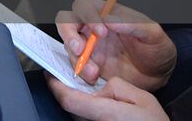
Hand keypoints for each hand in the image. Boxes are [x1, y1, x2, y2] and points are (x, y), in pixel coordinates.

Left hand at [46, 76, 167, 120]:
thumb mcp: (141, 97)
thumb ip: (115, 86)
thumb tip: (99, 88)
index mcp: (105, 114)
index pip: (68, 99)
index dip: (56, 86)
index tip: (51, 75)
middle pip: (70, 108)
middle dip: (69, 93)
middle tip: (70, 80)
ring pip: (78, 116)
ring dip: (79, 105)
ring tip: (89, 95)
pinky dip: (88, 113)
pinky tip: (98, 108)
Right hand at [54, 0, 176, 90]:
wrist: (159, 75)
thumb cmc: (156, 48)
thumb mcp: (152, 34)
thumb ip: (132, 24)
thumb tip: (109, 19)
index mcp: (106, 14)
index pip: (85, 7)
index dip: (88, 17)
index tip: (101, 32)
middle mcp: (93, 28)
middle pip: (67, 22)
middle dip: (69, 35)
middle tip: (80, 49)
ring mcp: (90, 47)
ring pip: (69, 46)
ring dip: (77, 58)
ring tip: (94, 71)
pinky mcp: (89, 64)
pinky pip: (76, 65)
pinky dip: (80, 72)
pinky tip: (94, 77)